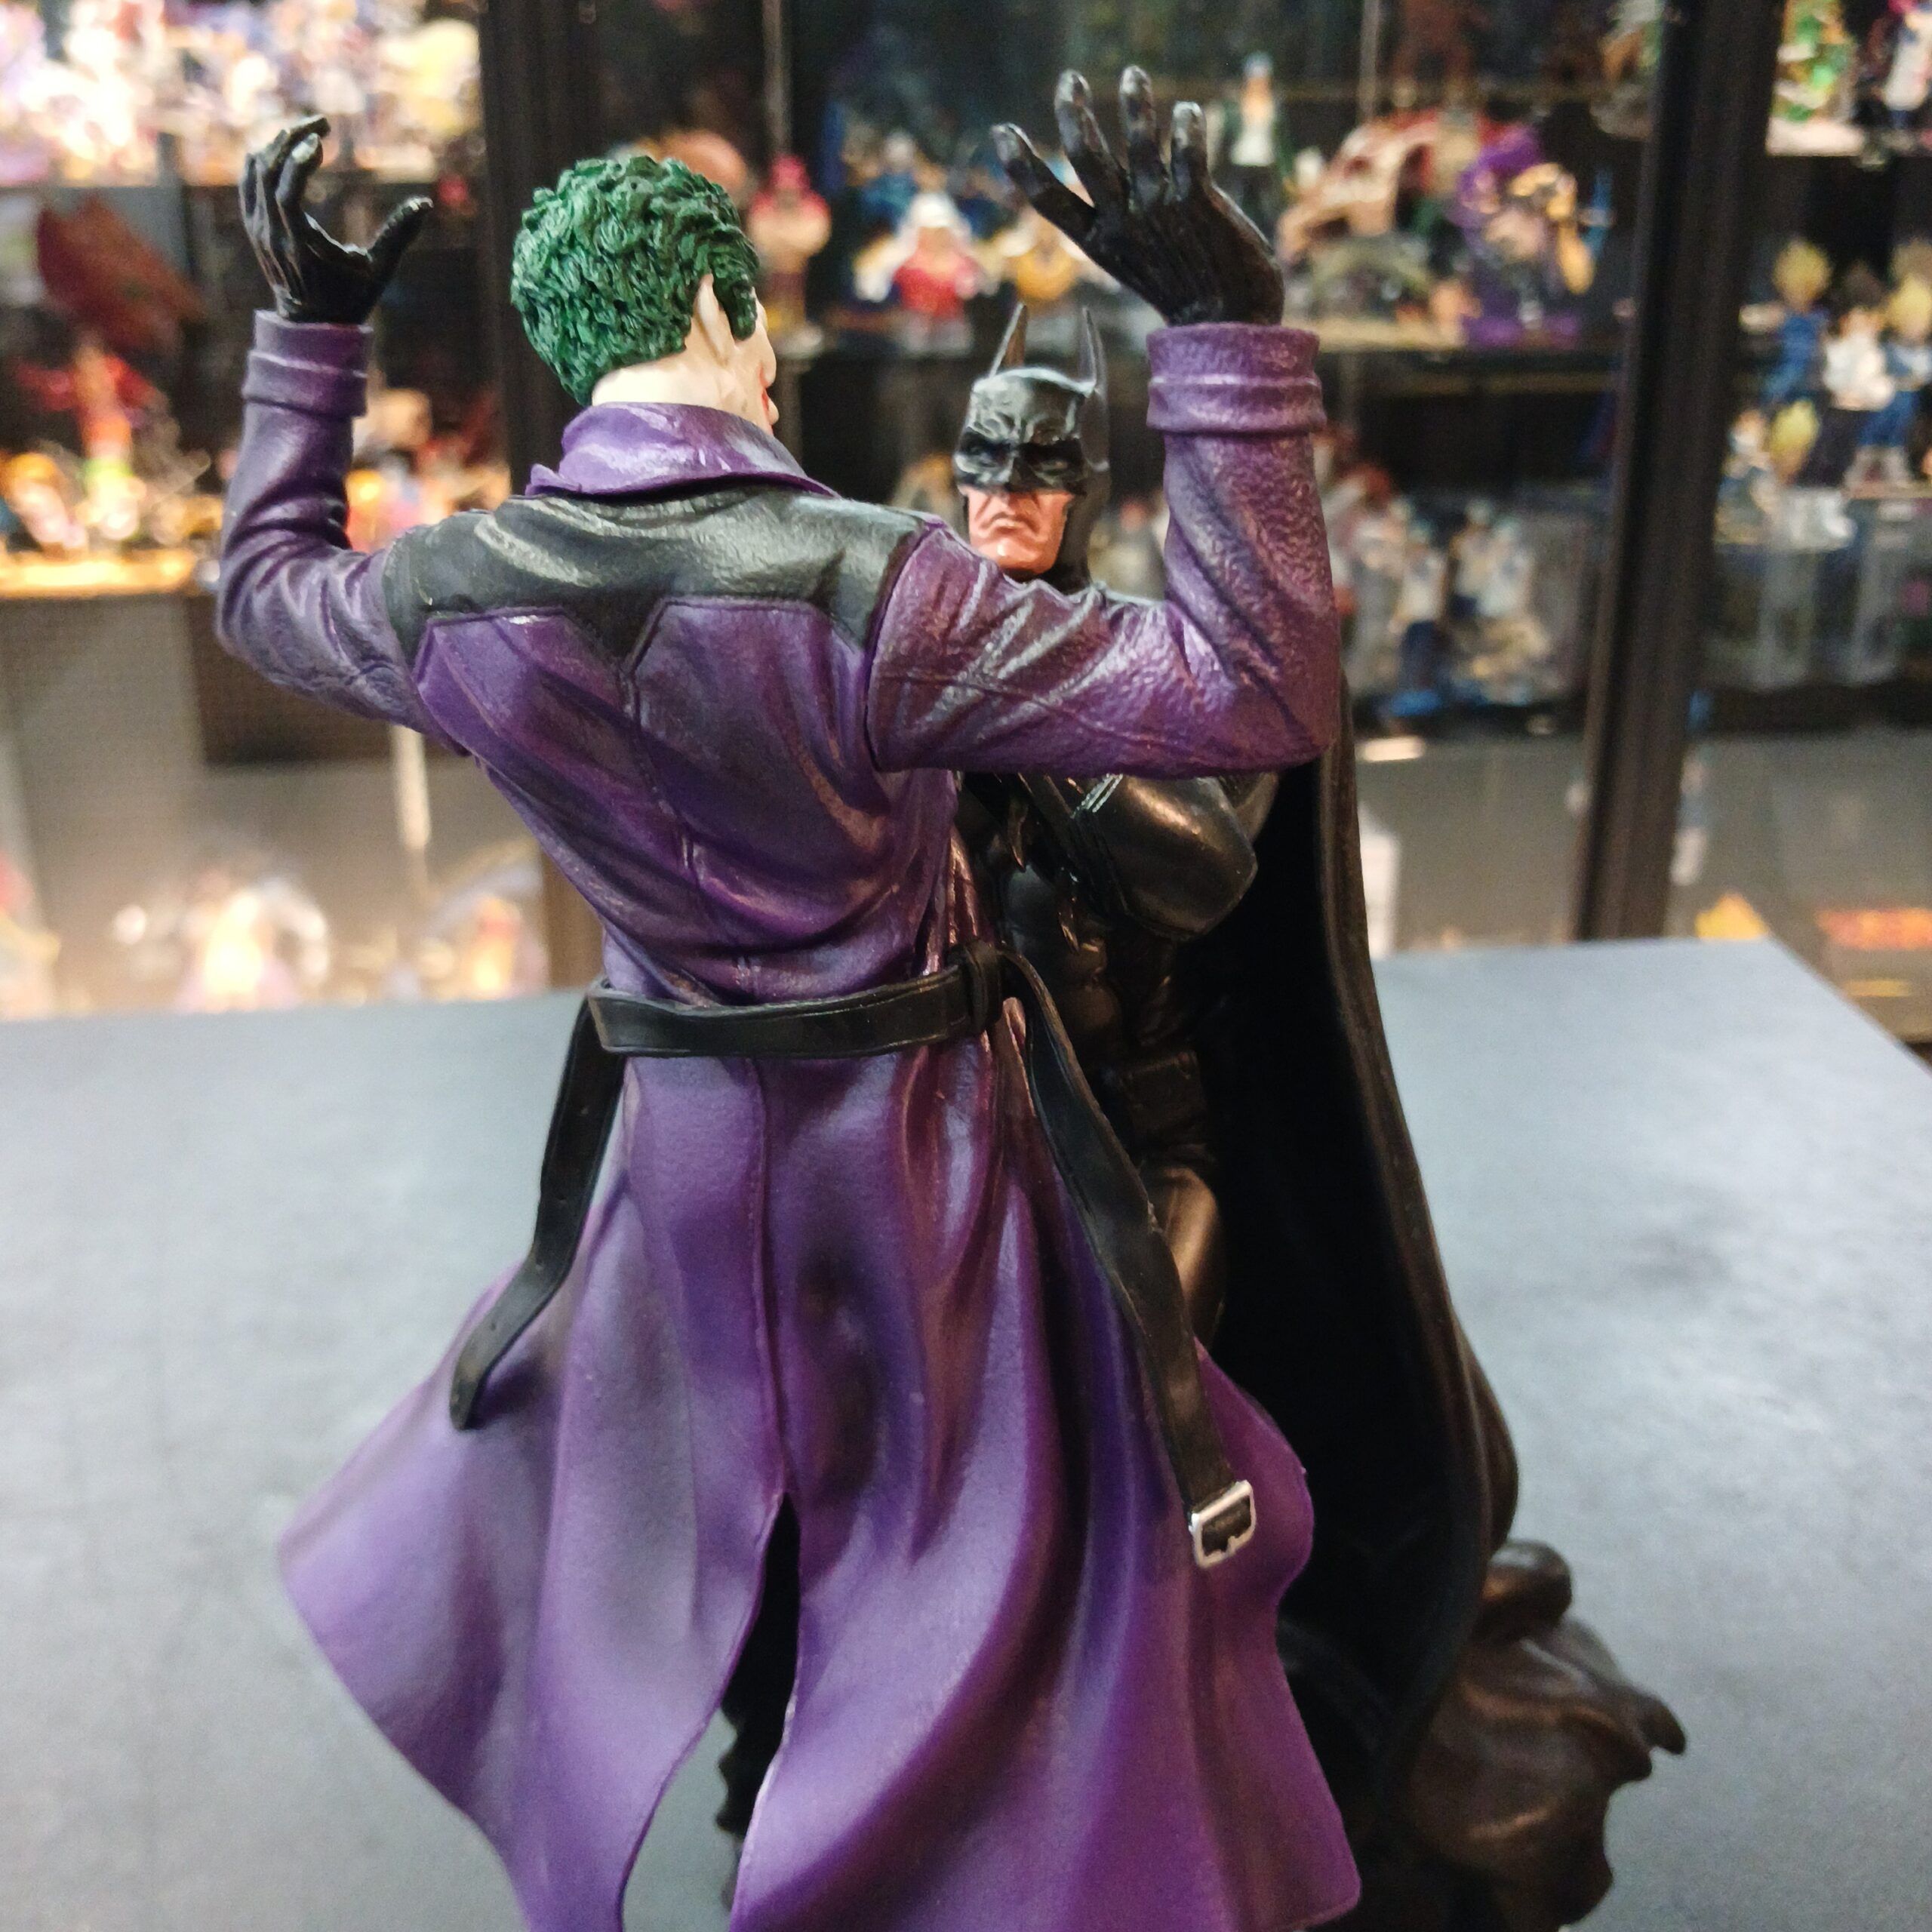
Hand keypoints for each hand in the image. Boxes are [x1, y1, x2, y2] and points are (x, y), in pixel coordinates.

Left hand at [241, 118, 429, 326]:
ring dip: (279, 145)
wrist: (310, 326)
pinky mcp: (253, 226)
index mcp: (298, 246)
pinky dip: (263, 159)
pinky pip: (249, 181)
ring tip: (307, 132)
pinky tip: (282, 148)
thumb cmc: (349, 298)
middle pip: (269, 172)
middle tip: (320, 123)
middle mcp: (270, 235)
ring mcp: (257, 230)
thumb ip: (399, 236)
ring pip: (256, 172)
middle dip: (292, 140)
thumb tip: (425, 204)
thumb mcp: (379, 271)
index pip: (287, 193)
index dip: (300, 160)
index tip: (322, 139)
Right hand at [992, 68, 1282, 327]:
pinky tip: (1188, 112)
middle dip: (1071, 113)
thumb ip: (1119, 216)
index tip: (1002, 131)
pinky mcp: (1197, 202)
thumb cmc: (1181, 287)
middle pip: (1086, 157)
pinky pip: (1187, 153)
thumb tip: (1103, 177)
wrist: (1226, 321)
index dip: (1022, 165)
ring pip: (1139, 143)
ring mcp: (1159, 209)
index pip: (1049, 201)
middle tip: (1069, 80)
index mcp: (1100, 240)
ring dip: (1135, 103)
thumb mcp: (1135, 257)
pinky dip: (1187, 127)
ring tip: (1133, 74)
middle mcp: (1123, 221)